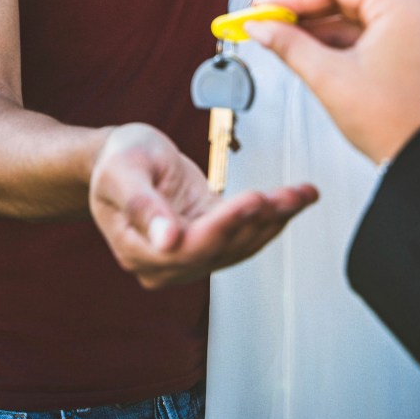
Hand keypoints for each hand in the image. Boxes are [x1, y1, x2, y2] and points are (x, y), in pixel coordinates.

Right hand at [89, 123, 316, 287]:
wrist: (121, 156)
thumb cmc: (117, 159)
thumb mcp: (122, 173)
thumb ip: (142, 206)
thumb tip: (167, 242)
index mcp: (138, 251)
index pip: (189, 247)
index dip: (224, 226)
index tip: (252, 200)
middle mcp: (166, 262)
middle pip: (221, 248)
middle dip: (259, 220)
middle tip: (288, 195)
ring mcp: (190, 252)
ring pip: (240, 244)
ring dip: (274, 219)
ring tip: (302, 194)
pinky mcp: (210, 235)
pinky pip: (245, 232)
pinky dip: (273, 216)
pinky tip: (297, 199)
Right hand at [244, 0, 419, 164]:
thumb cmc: (391, 121)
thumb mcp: (328, 77)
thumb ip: (289, 44)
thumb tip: (259, 27)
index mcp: (401, 5)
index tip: (262, 7)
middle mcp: (411, 9)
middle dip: (302, 9)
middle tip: (265, 18)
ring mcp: (410, 28)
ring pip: (351, 13)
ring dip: (316, 25)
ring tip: (278, 36)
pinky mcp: (405, 47)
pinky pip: (363, 32)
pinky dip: (334, 39)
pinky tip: (304, 48)